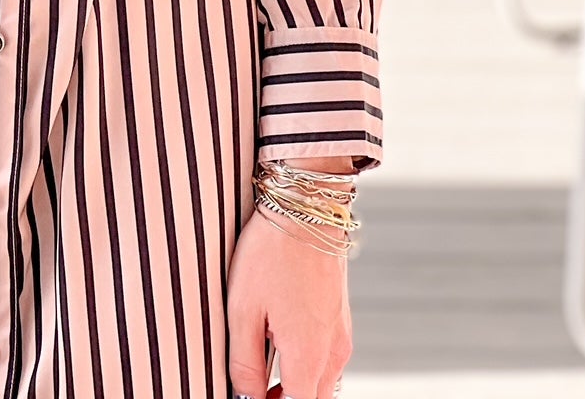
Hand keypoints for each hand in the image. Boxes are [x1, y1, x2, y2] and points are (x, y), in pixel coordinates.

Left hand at [226, 203, 351, 398]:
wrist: (306, 206)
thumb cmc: (271, 253)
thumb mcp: (242, 309)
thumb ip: (244, 364)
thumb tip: (247, 398)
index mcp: (309, 354)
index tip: (253, 396)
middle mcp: (333, 351)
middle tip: (255, 389)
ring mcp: (341, 334)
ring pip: (323, 384)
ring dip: (298, 387)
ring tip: (264, 371)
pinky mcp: (341, 319)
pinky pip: (328, 360)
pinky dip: (307, 367)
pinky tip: (280, 344)